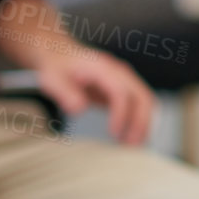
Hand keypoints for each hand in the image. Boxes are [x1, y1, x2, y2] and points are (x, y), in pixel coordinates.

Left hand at [33, 47, 155, 145]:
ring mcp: (123, 79)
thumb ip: (65, 93)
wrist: (60, 53)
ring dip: (144, 123)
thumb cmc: (58, 66)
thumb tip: (79, 108)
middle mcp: (118, 72)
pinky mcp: (123, 88)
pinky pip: (139, 104)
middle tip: (131, 144)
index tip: (114, 133)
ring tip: (134, 144)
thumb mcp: (53, 78)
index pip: (121, 91)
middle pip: (142, 96)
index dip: (121, 113)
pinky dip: (140, 120)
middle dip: (140, 122)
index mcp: (103, 68)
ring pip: (145, 101)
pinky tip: (132, 135)